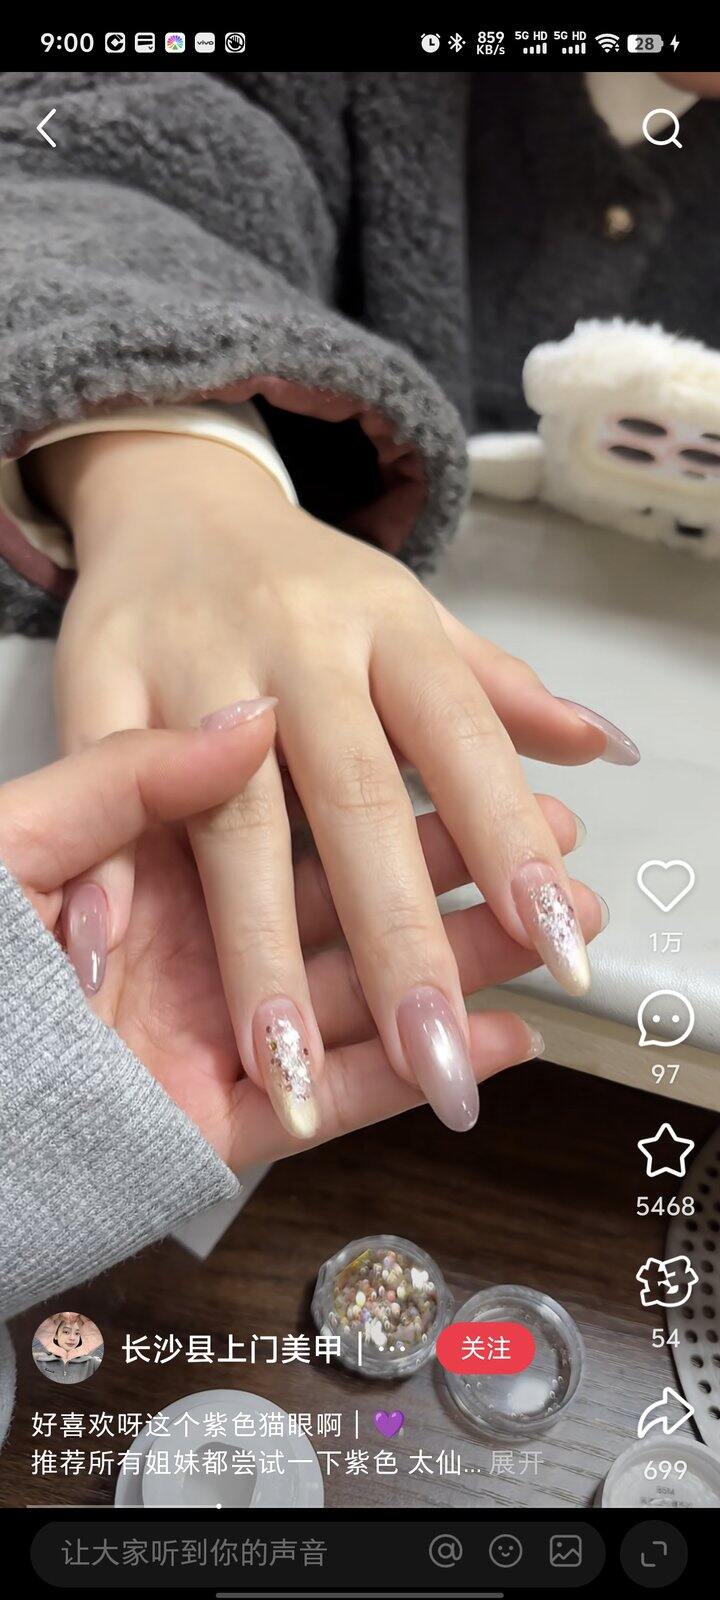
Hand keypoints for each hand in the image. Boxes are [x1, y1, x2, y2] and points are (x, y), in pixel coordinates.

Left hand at [0, 721, 602, 1163]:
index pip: (303, 814)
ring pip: (357, 996)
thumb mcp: (20, 833)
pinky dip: (412, 1074)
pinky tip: (499, 1040)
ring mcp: (211, 1026)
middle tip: (555, 854)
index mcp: (160, 853)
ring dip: (461, 969)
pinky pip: (325, 1104)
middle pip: (350, 900)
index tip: (486, 774)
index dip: (400, 799)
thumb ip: (122, 780)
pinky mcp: (210, 1119)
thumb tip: (245, 738)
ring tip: (554, 938)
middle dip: (458, 880)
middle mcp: (200, 934)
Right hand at [37, 431, 631, 1138]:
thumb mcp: (412, 623)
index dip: (514, 843)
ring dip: (259, 951)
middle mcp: (298, 642)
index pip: (466, 741)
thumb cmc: (306, 586)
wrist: (174, 501)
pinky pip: (102, 785)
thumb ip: (499, 693)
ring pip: (231, 820)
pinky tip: (117, 959)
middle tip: (437, 1050)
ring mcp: (192, 660)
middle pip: (356, 802)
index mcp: (390, 627)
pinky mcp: (97, 679)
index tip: (562, 938)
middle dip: (400, 940)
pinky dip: (109, 871)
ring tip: (290, 1064)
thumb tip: (603, 747)